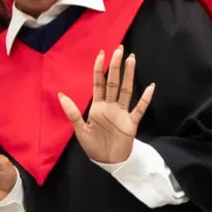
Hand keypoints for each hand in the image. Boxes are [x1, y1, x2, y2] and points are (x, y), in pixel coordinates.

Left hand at [59, 46, 154, 164]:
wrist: (107, 161)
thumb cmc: (93, 145)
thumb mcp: (80, 129)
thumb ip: (72, 113)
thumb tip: (61, 95)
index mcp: (97, 106)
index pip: (98, 83)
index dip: (100, 69)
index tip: (102, 53)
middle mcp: (110, 106)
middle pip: (113, 82)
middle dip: (115, 66)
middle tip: (119, 49)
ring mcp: (122, 113)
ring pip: (125, 90)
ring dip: (129, 75)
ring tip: (131, 59)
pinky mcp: (131, 123)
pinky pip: (139, 109)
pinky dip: (145, 99)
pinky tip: (150, 87)